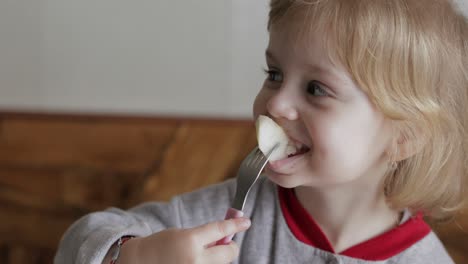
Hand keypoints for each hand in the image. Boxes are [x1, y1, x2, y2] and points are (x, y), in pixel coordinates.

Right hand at [118, 217, 250, 263]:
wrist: (141, 262)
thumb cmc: (161, 246)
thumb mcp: (183, 234)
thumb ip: (204, 236)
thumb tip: (226, 238)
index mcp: (190, 240)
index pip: (220, 230)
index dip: (235, 224)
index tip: (246, 222)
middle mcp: (195, 259)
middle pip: (229, 253)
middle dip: (230, 247)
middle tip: (224, 244)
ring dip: (218, 258)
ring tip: (200, 255)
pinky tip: (197, 260)